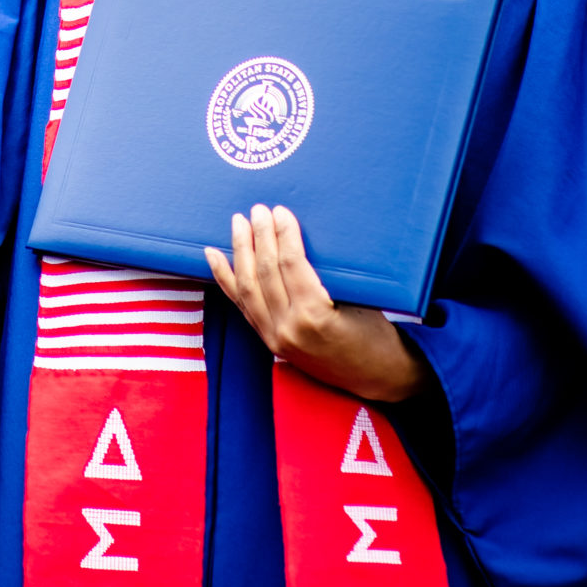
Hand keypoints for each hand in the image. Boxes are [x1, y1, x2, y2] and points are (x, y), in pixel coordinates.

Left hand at [205, 203, 423, 402]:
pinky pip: (241, 304)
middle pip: (265, 272)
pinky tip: (212, 254)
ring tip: (238, 223)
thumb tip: (301, 235)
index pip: (291, 264)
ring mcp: (274, 336)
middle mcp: (289, 328)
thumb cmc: (374, 333)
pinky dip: (225, 277)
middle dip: (260, 236)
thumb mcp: (360, 300)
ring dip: (240, 250)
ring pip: (247, 286)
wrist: (372, 376)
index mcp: (315, 316)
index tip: (281, 211)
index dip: (284, 234)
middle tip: (258, 210)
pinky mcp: (268, 340)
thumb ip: (329, 274)